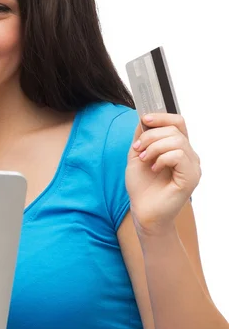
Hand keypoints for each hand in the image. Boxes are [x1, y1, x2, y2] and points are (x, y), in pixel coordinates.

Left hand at [126, 113, 200, 235]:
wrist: (143, 211)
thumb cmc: (142, 186)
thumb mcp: (136, 155)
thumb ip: (141, 137)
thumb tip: (144, 118)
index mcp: (178, 148)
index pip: (178, 122)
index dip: (162, 117)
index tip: (144, 119)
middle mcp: (189, 156)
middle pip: (175, 129)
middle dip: (151, 136)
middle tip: (138, 149)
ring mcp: (192, 167)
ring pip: (177, 140)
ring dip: (154, 147)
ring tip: (145, 159)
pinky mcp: (191, 178)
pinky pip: (179, 155)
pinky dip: (162, 158)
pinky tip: (154, 168)